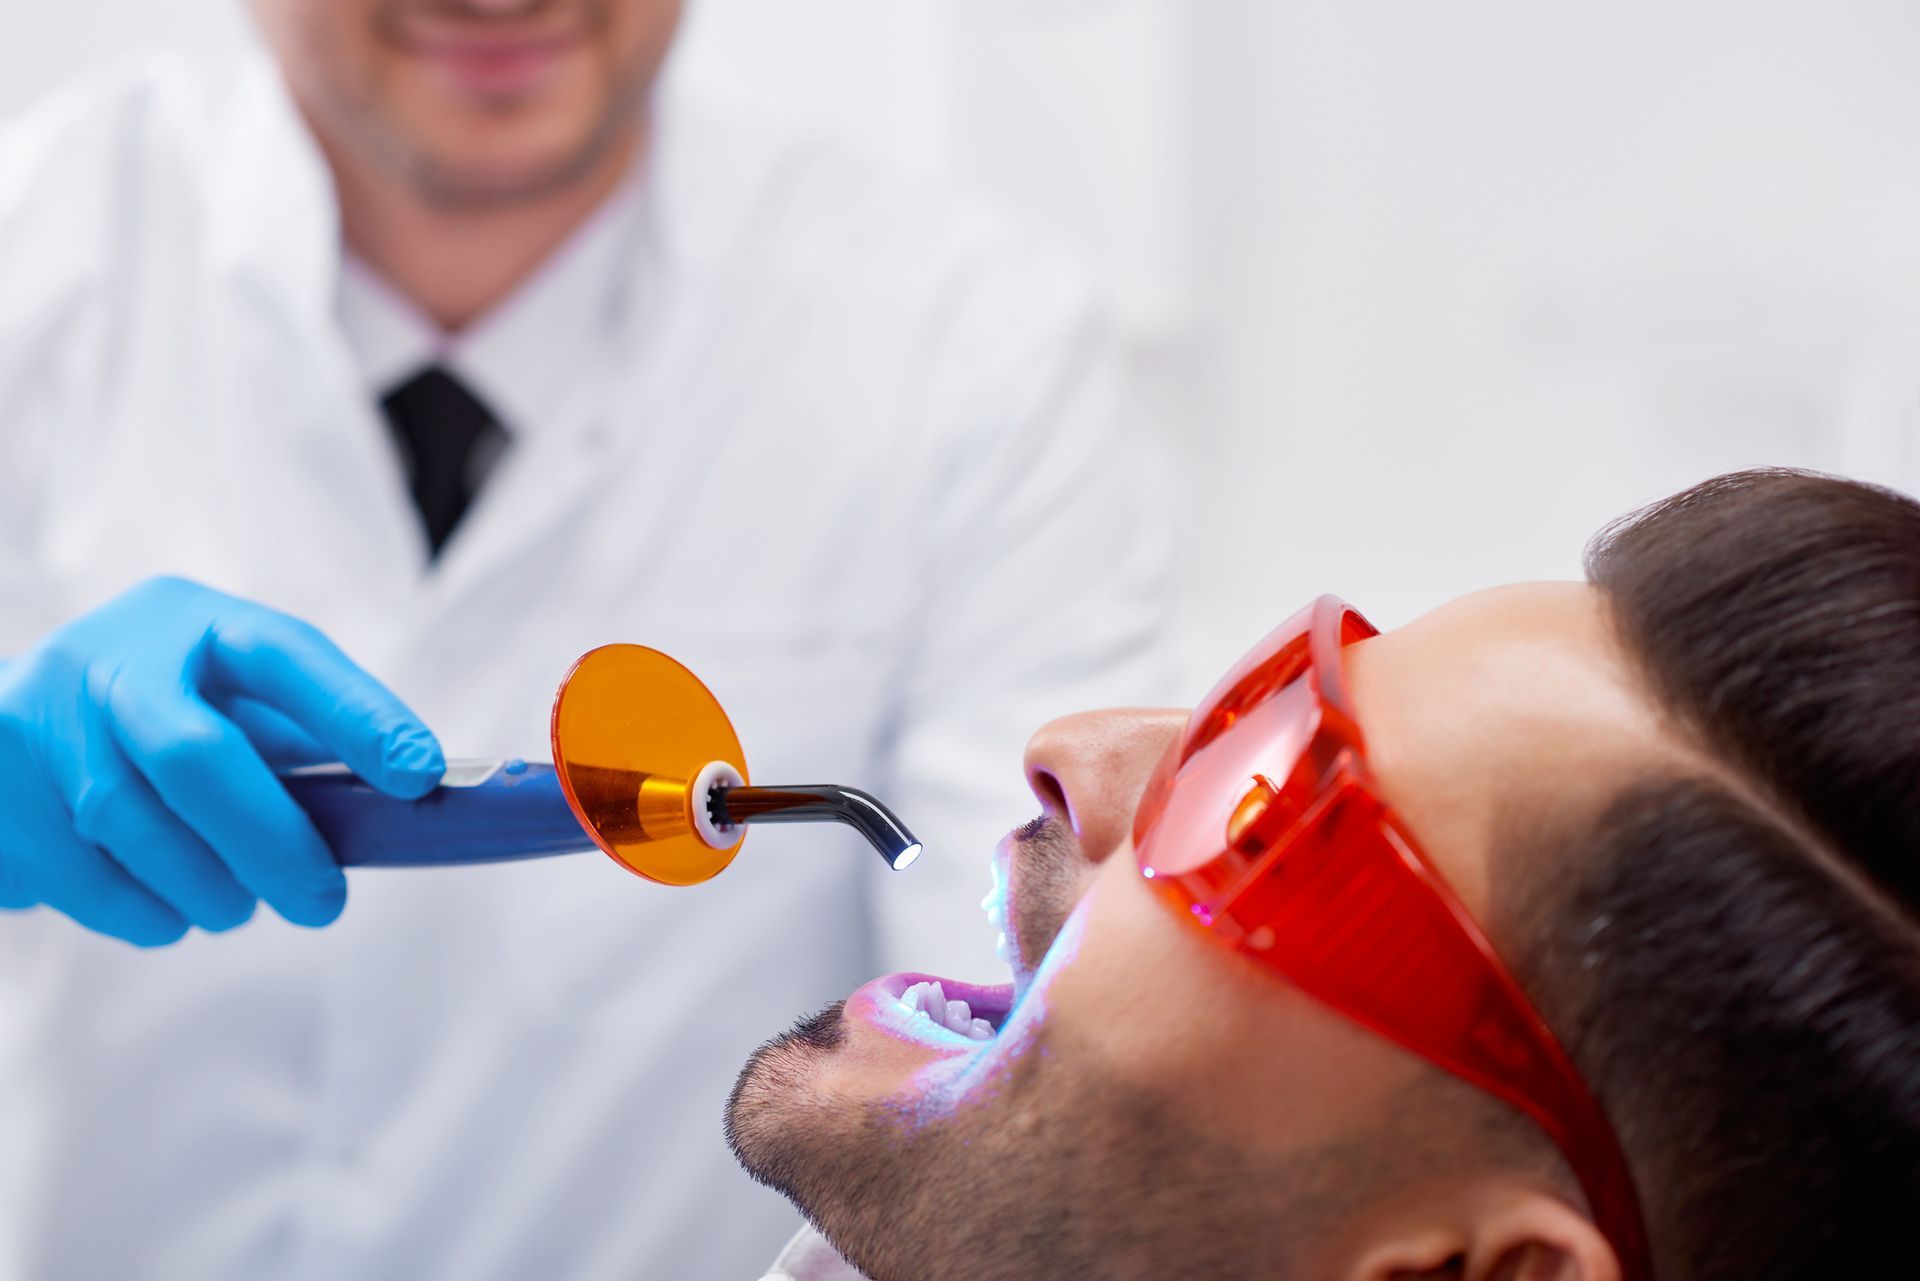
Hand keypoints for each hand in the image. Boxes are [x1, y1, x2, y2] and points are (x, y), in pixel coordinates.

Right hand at [0, 577, 443, 944]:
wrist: (13, 731)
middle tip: (324, 903)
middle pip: (195, 755)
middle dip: (271, 842)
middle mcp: (110, 656)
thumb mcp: (235, 709)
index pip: (286, 657)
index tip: (422, 777)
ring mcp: (36, 717)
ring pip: (132, 828)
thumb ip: (310, 751)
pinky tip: (167, 909)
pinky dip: (145, 912)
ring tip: (236, 904)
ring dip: (206, 889)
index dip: (358, 716)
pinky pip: (84, 877)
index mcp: (194, 622)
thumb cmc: (166, 724)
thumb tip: (409, 810)